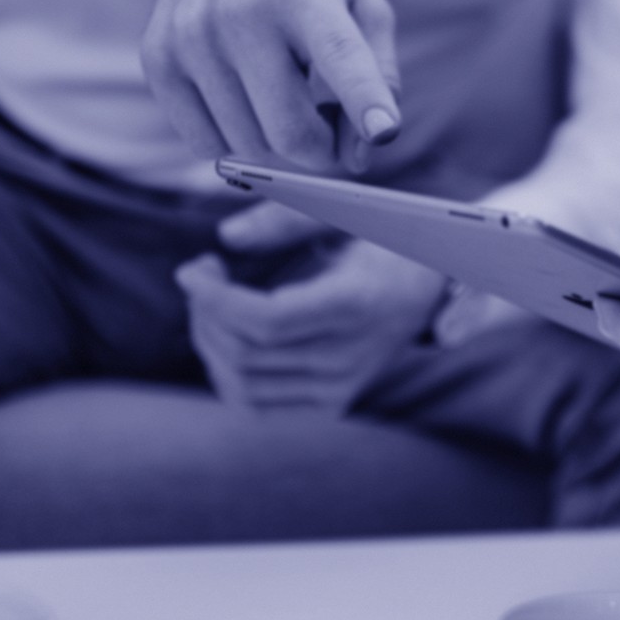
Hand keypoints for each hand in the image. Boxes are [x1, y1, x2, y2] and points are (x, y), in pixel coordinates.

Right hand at [97, 0, 401, 174]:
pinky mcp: (160, 61)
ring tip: (280, 93)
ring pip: (249, 145)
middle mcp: (243, 13)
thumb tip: (362, 153)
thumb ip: (378, 73)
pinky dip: (233, 138)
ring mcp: (193, 38)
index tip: (384, 130)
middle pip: (290, 130)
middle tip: (328, 127)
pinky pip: (205, 144)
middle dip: (321, 151)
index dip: (363, 98)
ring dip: (276, 141)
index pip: (338, 53)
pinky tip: (241, 95)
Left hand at [176, 203, 446, 410]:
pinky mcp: (328, 404)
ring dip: (209, 342)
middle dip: (204, 312)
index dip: (215, 299)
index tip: (190, 270)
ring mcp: (339, 387)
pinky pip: (255, 405)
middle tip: (202, 273)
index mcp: (357, 304)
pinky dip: (225, 372)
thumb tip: (227, 237)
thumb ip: (286, 220)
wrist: (428, 291)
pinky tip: (227, 335)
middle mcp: (349, 356)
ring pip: (242, 385)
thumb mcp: (346, 213)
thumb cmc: (381, 242)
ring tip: (212, 304)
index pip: (268, 321)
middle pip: (246, 352)